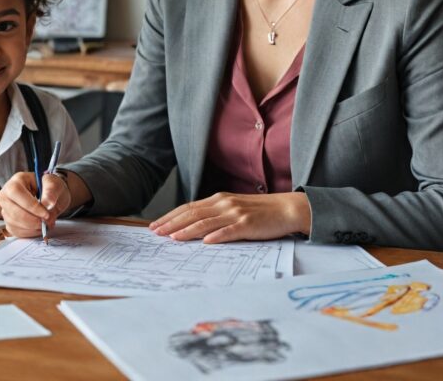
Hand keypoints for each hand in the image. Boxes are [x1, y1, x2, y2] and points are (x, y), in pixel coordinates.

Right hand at [0, 171, 70, 237]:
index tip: (46, 214)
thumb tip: (48, 203)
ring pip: (13, 223)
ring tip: (46, 223)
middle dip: (32, 220)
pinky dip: (29, 232)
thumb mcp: (55, 184)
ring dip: (32, 227)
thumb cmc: (51, 188)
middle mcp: (6, 194)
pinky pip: (15, 231)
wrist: (52, 197)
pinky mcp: (9, 221)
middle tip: (47, 221)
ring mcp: (6, 208)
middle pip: (12, 211)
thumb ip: (52, 191)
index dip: (30, 206)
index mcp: (17, 180)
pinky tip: (39, 227)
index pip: (16, 192)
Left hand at [149, 191, 311, 243]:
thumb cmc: (260, 211)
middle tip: (155, 232)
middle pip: (192, 214)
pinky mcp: (248, 224)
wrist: (286, 208)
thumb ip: (216, 215)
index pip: (189, 208)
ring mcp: (235, 213)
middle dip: (172, 223)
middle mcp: (224, 203)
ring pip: (206, 222)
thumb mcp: (234, 208)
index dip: (171, 216)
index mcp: (219, 199)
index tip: (156, 225)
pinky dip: (216, 236)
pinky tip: (204, 242)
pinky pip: (229, 231)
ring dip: (187, 230)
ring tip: (172, 238)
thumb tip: (195, 227)